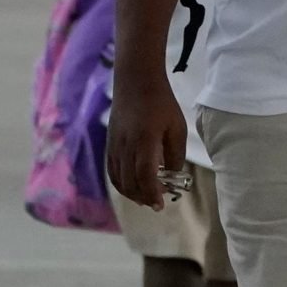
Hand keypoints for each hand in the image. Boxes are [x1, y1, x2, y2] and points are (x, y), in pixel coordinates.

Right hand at [106, 65, 186, 210]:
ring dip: (132, 193)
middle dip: (144, 197)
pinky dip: (121, 184)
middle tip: (158, 203)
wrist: (135, 81)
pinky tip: (132, 187)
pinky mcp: (110, 144)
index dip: (152, 193)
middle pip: (130, 182)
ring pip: (119, 179)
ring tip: (146, 198)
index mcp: (145, 140)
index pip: (145, 175)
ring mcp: (115, 145)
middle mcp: (126, 145)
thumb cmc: (162, 103)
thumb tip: (172, 176)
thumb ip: (175, 154)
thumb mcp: (177, 128)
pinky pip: (112, 170)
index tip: (161, 205)